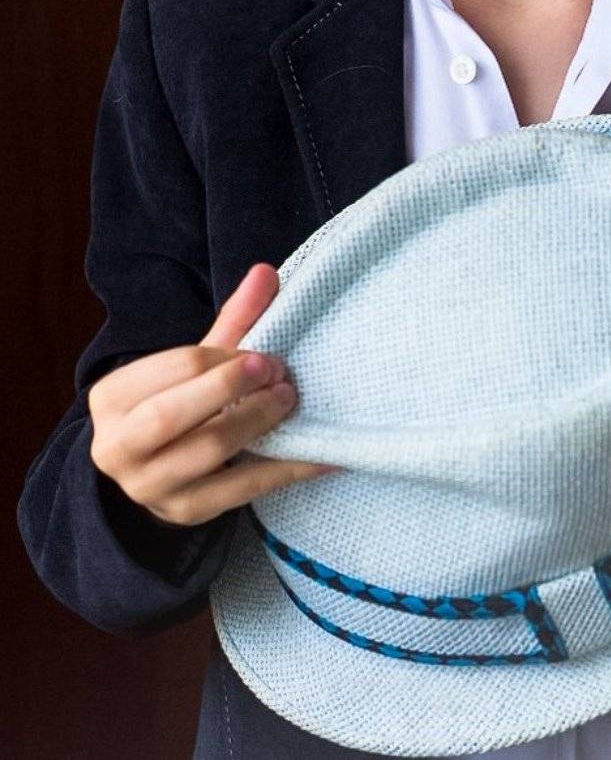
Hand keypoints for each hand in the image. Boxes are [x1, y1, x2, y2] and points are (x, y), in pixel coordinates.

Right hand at [89, 262, 340, 525]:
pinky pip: (242, 491)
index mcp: (112, 398)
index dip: (224, 358)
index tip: (262, 354)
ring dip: (258, 423)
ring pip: (208, 452)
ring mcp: (150, 487)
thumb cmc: (173, 403)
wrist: (151, 469)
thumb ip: (230, 321)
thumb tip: (266, 272)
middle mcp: (118, 447)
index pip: (175, 367)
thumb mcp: (191, 363)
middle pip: (176, 414)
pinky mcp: (186, 513)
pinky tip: (325, 456)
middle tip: (279, 374)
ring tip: (290, 402)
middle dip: (232, 388)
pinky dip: (287, 470)